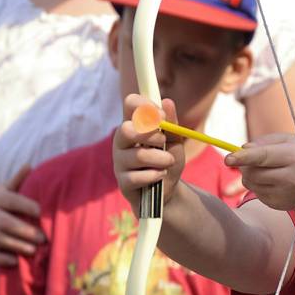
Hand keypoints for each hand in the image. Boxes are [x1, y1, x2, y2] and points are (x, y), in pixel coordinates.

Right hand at [0, 164, 43, 264]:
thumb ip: (18, 180)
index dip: (26, 205)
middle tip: (43, 237)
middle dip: (24, 230)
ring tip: (34, 250)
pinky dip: (1, 258)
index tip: (42, 211)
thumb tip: (30, 165)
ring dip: (16, 245)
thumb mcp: (3, 188)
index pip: (11, 200)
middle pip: (5, 223)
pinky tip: (16, 261)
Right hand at [113, 94, 184, 215]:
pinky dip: (155, 175)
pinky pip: (137, 177)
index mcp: (134, 125)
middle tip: (163, 141)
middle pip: (126, 129)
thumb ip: (171, 124)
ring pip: (138, 155)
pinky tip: (160, 175)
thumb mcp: (174, 141)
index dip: (145, 106)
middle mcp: (122, 141)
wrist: (168, 192)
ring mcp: (120, 162)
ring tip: (169, 162)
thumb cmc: (167, 161)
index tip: (161, 117)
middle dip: (150, 135)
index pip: (130, 104)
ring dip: (160, 159)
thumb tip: (167, 102)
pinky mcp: (122, 182)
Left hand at [225, 134, 294, 211]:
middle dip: (245, 165)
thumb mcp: (290, 141)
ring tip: (266, 170)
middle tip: (251, 160)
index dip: (243, 158)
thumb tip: (242, 149)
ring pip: (251, 183)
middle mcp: (290, 177)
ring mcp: (284, 194)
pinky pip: (256, 193)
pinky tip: (273, 182)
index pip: (263, 157)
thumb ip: (265, 142)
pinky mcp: (278, 204)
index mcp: (293, 156)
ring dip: (250, 175)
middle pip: (252, 172)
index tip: (227, 159)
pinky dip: (258, 185)